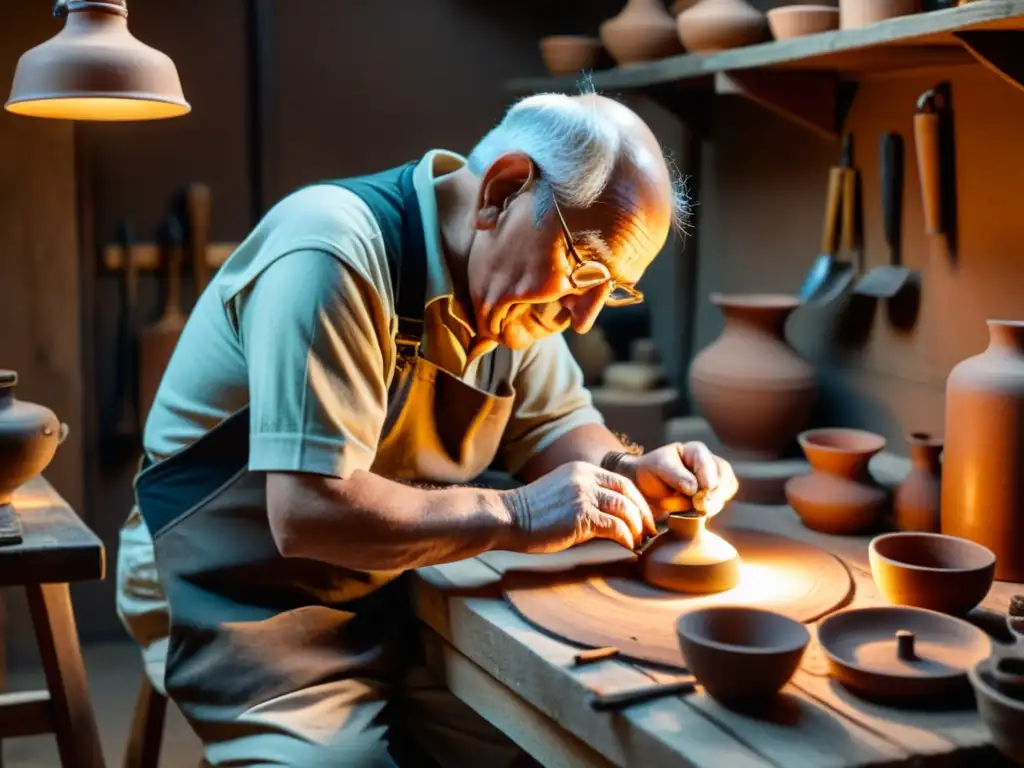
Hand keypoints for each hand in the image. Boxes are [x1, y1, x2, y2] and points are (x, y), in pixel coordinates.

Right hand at [502, 461, 656, 553]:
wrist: (506, 517)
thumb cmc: (531, 513)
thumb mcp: (561, 493)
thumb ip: (584, 497)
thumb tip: (609, 518)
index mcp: (582, 470)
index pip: (621, 481)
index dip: (637, 500)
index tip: (643, 517)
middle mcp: (585, 478)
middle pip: (628, 492)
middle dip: (643, 513)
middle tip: (650, 531)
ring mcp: (583, 495)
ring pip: (625, 508)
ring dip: (637, 528)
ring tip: (640, 542)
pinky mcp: (581, 515)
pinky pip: (615, 526)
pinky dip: (626, 538)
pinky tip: (628, 547)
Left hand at [615, 442, 738, 520]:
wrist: (648, 487)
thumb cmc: (652, 472)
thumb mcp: (658, 469)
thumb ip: (676, 476)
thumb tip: (695, 489)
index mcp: (694, 450)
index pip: (707, 461)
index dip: (707, 475)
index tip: (706, 489)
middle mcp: (709, 462)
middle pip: (723, 475)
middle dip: (713, 492)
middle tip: (700, 505)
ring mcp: (715, 478)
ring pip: (725, 490)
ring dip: (712, 502)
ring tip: (695, 509)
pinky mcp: (716, 494)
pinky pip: (722, 501)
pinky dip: (712, 508)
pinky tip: (700, 511)